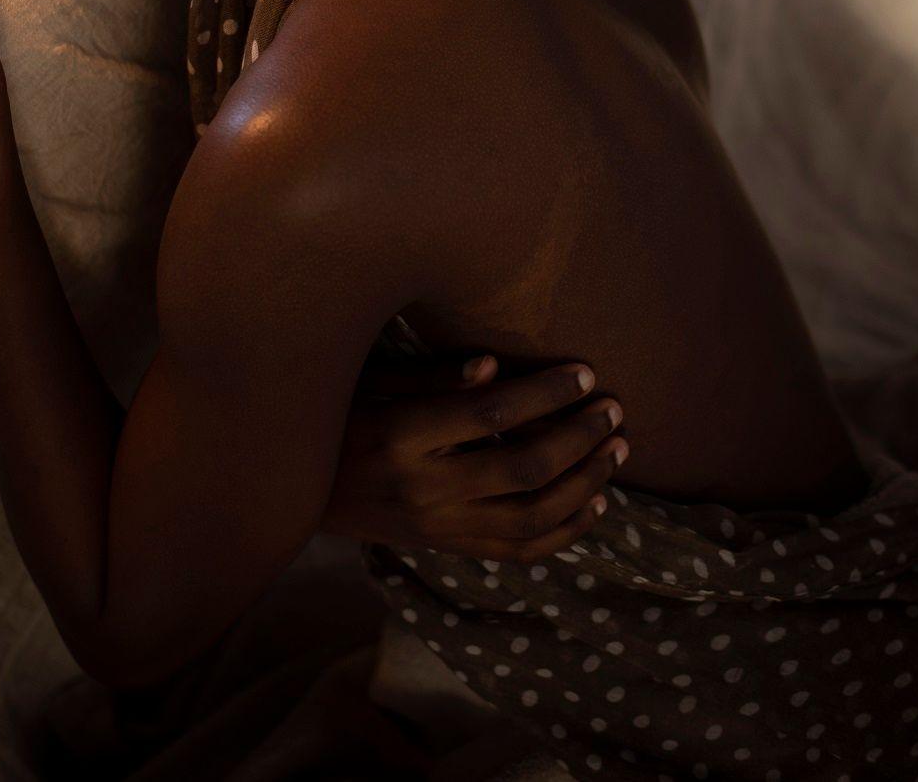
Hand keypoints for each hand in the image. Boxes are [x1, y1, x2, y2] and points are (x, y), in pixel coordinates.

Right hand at [323, 354, 626, 561]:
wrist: (299, 491)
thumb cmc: (336, 414)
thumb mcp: (369, 379)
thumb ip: (430, 374)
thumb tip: (493, 366)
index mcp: (402, 434)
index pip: (490, 414)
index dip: (544, 393)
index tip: (584, 372)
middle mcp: (423, 488)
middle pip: (523, 469)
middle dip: (580, 438)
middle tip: (614, 409)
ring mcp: (437, 526)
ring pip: (531, 518)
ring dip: (585, 485)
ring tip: (617, 450)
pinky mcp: (446, 547)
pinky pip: (518, 552)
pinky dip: (565, 532)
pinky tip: (595, 504)